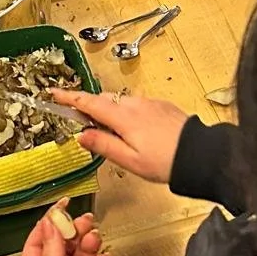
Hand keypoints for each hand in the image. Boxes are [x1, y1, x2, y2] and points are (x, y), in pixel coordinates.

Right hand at [54, 90, 187, 183]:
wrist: (201, 155)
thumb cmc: (166, 162)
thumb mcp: (130, 160)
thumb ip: (103, 145)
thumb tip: (82, 135)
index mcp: (123, 118)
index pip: (89, 103)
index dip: (69, 98)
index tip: (54, 93)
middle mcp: (135, 105)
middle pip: (104, 100)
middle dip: (90, 107)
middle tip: (82, 121)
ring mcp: (150, 103)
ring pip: (121, 103)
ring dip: (111, 112)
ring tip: (112, 133)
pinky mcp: (162, 106)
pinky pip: (137, 105)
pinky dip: (128, 113)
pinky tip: (135, 131)